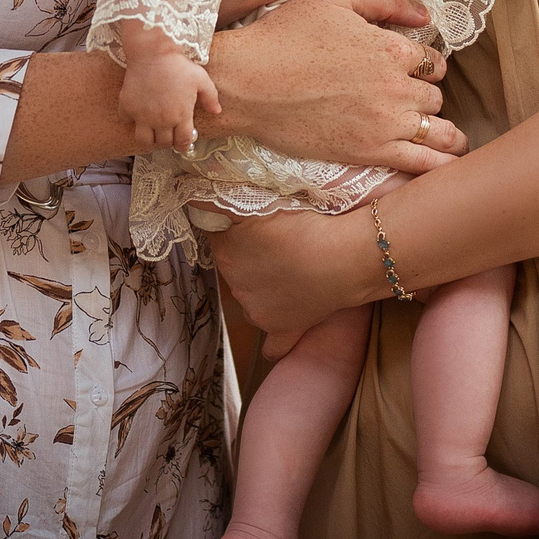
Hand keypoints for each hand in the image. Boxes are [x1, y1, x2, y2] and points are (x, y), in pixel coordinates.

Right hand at [121, 51, 215, 152]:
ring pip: (144, 140)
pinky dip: (130, 119)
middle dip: (168, 141)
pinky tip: (136, 111)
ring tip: (152, 130)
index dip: (183, 145)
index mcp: (181, 116)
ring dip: (149, 138)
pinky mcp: (127, 107)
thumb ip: (210, 97)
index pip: (183, 142)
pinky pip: (126, 121)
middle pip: (164, 143)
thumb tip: (216, 111)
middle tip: (168, 133)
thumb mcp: (200, 79)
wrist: (152, 52)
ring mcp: (142, 116)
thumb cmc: (177, 64)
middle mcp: (162, 120)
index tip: (182, 142)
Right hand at [204, 0, 463, 175]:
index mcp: (392, 48)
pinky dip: (441, 164)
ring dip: (444, 131)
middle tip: (409, 99)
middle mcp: (397, 87)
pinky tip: (447, 165)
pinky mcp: (370, 152)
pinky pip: (423, 163)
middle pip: (435, 96)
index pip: (432, 61)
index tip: (411, 70)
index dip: (423, 65)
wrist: (247, 83)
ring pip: (440, 130)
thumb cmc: (284, 35)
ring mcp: (386, 123)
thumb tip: (424, 15)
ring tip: (447, 137)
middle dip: (426, 95)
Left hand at [210, 206, 375, 340]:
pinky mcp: (281, 327)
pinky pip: (272, 344)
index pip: (218, 231)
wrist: (345, 257)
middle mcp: (233, 282)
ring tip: (291, 269)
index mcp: (225, 248)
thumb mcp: (261, 200)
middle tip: (280, 241)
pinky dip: (275, 343)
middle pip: (235, 264)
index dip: (236, 224)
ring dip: (262, 285)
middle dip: (250, 254)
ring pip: (249, 296)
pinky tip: (276, 340)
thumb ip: (223, 200)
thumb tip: (193, 194)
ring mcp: (255, 309)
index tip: (255, 220)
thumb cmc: (307, 224)